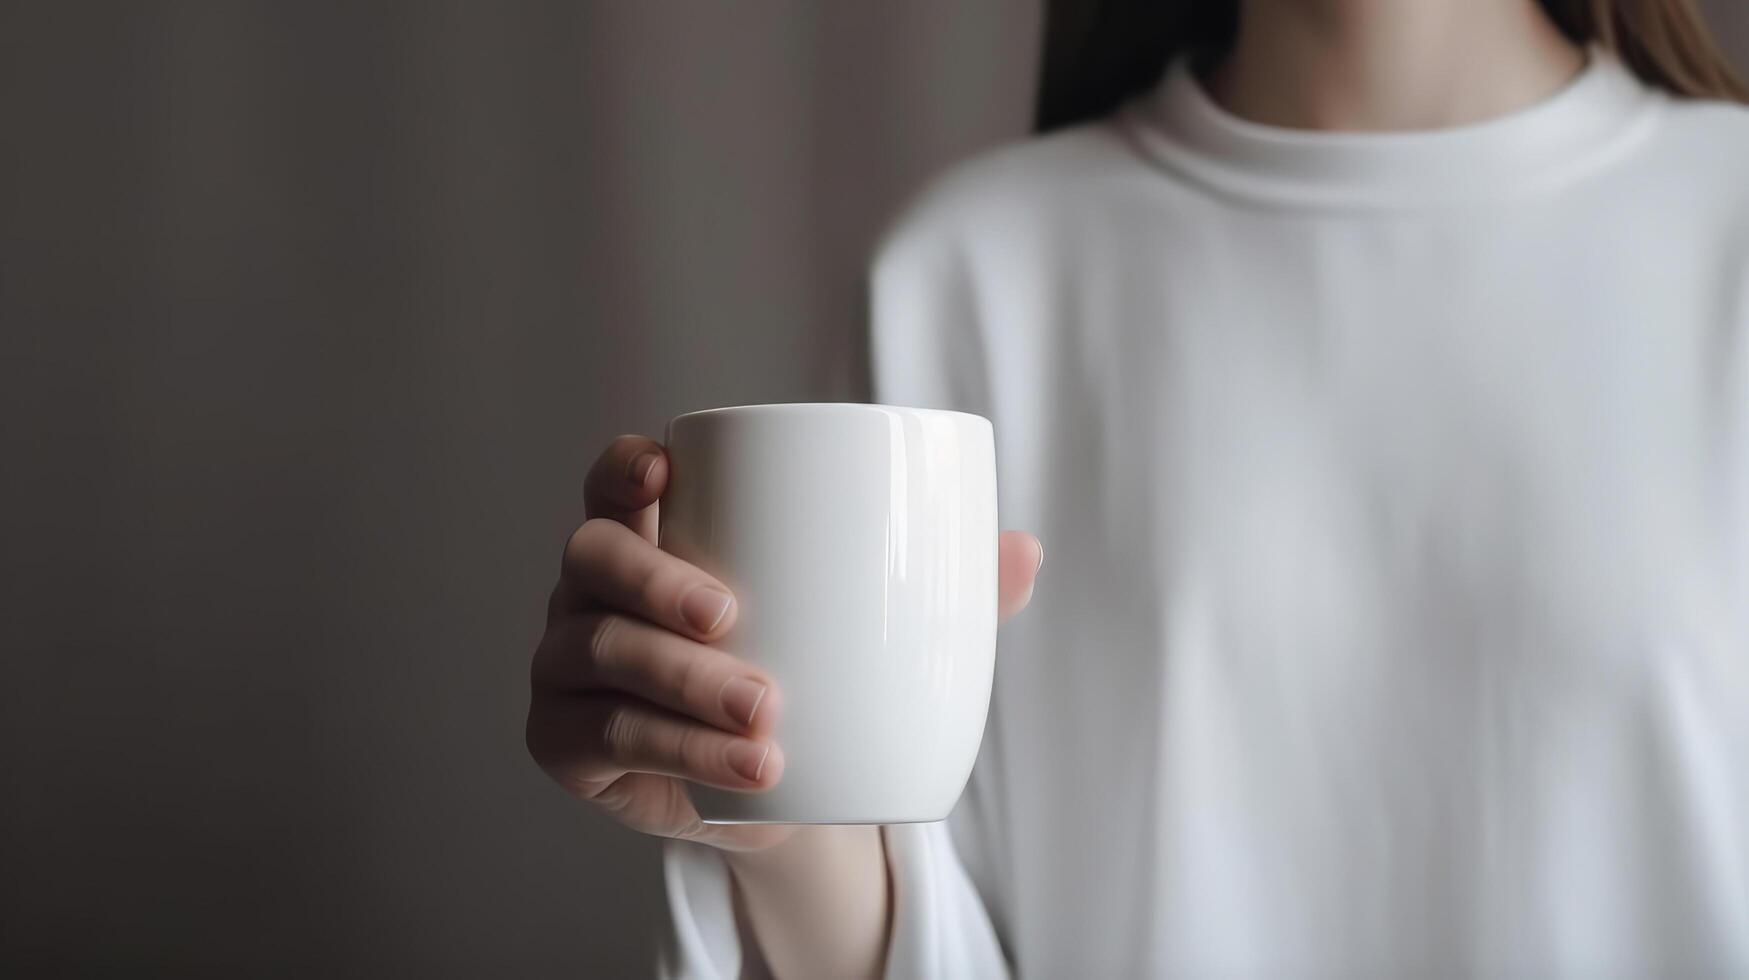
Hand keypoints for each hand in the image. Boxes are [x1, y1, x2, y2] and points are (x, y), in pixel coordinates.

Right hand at [526, 434, 1043, 852]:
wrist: (781, 793)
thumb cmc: (811, 677)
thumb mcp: (870, 631)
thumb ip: (942, 592)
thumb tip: (1026, 550)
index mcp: (655, 537)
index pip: (613, 480)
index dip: (623, 466)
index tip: (666, 468)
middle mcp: (594, 592)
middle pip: (595, 559)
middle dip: (658, 581)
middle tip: (734, 617)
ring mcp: (568, 666)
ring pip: (602, 653)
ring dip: (683, 684)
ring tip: (769, 718)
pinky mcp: (566, 743)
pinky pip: (606, 739)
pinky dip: (679, 752)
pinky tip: (747, 770)